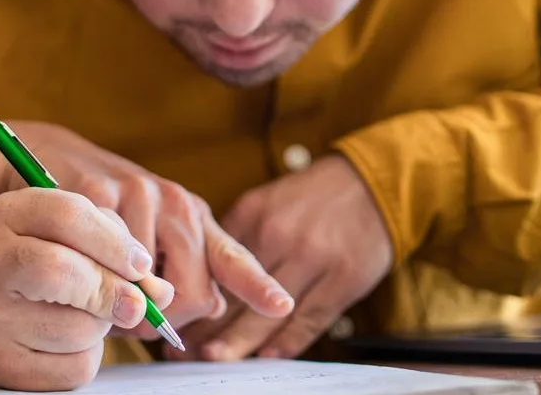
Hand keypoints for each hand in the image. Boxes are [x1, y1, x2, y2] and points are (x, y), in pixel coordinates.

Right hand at [0, 122, 294, 335]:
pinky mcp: (98, 195)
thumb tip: (214, 307)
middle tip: (138, 310)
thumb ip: (188, 268)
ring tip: (102, 274)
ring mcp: (139, 196)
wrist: (55, 159)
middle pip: (191, 294)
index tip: (281, 305)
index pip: (232, 259)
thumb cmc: (108, 208)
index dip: (258, 286)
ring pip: (145, 287)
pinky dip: (92, 279)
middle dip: (165, 319)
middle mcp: (176, 204)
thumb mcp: (156, 232)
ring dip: (122, 301)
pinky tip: (80, 257)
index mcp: (194, 216)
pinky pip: (104, 265)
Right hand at [0, 188, 176, 390]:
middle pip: (61, 271)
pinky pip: (73, 367)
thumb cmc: (44, 263)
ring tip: (83, 315)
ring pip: (77, 327)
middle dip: (111, 289)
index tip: (139, 264)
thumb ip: (118, 252)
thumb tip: (159, 294)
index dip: (115, 243)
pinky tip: (68, 341)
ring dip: (100, 326)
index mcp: (6, 214)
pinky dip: (88, 357)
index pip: (67, 216)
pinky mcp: (1, 364)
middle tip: (134, 303)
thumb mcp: (75, 238)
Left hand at [195, 155, 391, 360]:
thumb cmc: (312, 197)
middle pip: (235, 292)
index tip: (169, 319)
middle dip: (205, 326)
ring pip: (268, 312)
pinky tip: (264, 357)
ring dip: (237, 341)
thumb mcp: (265, 203)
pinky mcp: (344, 278)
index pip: (211, 265)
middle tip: (180, 349)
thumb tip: (197, 276)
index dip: (189, 296)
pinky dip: (286, 342)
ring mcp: (314, 259)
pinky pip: (310, 319)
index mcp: (255, 216)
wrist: (371, 183)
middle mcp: (280, 237)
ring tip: (211, 358)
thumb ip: (234, 238)